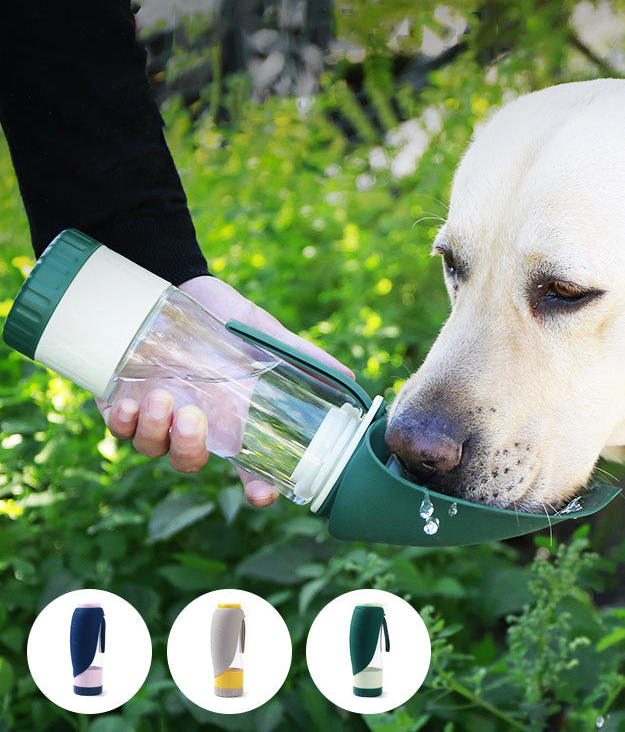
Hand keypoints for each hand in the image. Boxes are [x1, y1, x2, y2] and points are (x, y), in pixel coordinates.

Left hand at [98, 276, 353, 506]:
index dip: (256, 488)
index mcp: (233, 419)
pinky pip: (119, 430)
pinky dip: (123, 422)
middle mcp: (196, 424)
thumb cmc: (227, 317)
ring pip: (153, 450)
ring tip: (163, 397)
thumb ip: (304, 358)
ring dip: (156, 432)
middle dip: (190, 450)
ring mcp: (158, 415)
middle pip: (191, 462)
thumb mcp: (268, 335)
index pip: (248, 467)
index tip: (261, 495)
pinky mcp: (122, 402)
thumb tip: (350, 380)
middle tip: (193, 416)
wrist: (178, 283)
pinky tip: (133, 401)